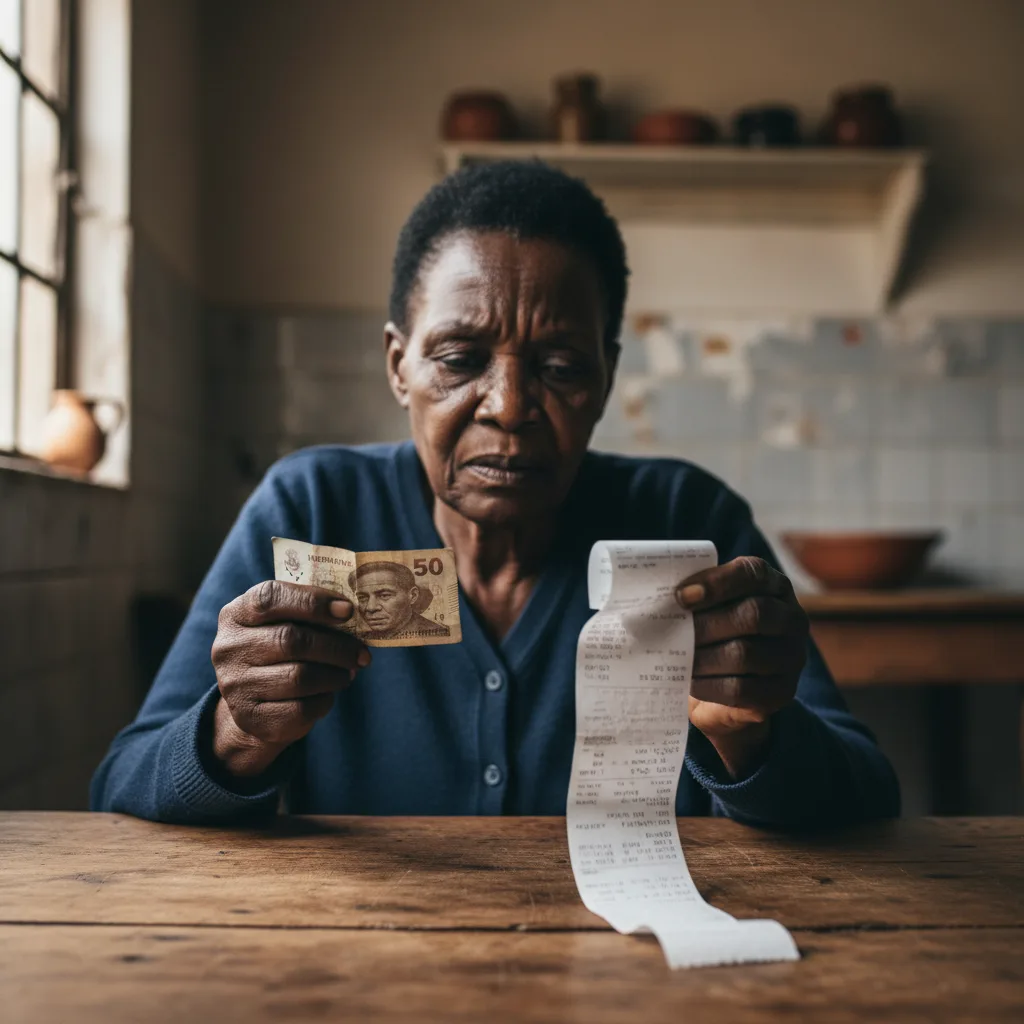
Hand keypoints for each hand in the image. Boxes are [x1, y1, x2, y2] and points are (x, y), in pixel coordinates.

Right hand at [210, 580, 370, 778]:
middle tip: (362, 652)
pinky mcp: (250, 717)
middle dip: (336, 646)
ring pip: (300, 677)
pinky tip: (329, 692)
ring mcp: (235, 685)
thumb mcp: (284, 623)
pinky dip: (324, 700)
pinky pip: (301, 709)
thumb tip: (351, 615)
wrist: (254, 702)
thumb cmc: (279, 652)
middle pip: (291, 640)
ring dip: (335, 675)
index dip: (312, 602)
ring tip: (349, 672)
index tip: (348, 611)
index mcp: (236, 614)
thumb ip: (309, 613)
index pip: (270, 598)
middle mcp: (228, 647)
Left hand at [677, 556, 807, 778]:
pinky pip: (742, 689)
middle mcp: (792, 618)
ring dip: (702, 656)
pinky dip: (708, 685)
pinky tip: (688, 680)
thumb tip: (649, 594)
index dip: (717, 582)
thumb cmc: (711, 637)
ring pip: (745, 654)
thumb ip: (691, 597)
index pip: (753, 573)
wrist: (725, 693)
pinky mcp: (780, 693)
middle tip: (671, 631)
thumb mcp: (708, 610)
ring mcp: (791, 658)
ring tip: (673, 657)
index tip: (679, 596)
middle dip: (705, 624)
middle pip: (754, 614)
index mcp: (773, 586)